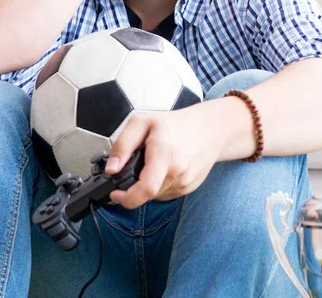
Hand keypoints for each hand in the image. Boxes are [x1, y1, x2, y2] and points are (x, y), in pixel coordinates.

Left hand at [104, 106, 220, 208]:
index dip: (127, 198)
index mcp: (165, 154)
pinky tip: (165, 168)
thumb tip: (111, 169)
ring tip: (153, 163)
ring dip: (148, 184)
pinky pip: (166, 193)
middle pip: (147, 194)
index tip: (116, 193)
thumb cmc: (175, 124)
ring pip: (155, 195)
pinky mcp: (189, 189)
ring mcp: (185, 183)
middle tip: (137, 166)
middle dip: (135, 185)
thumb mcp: (142, 123)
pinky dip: (159, 184)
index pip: (147, 188)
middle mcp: (178, 172)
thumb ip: (123, 145)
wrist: (209, 130)